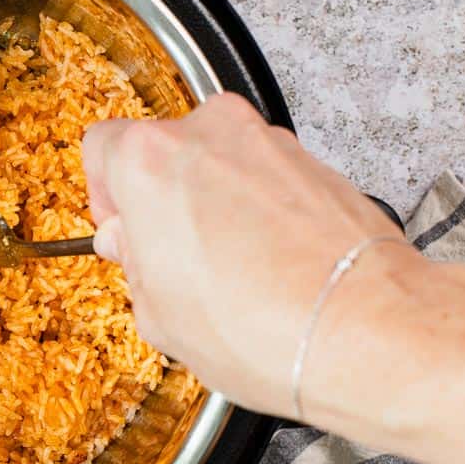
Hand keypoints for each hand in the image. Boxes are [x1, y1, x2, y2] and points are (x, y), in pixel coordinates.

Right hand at [82, 92, 406, 416]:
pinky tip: (269, 266)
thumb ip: (132, 263)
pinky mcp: (316, 163)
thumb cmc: (261, 325)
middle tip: (171, 259)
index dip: (105, 196)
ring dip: (214, 204)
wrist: (363, 330)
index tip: (120, 230)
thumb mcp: (158, 313)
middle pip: (164, 153)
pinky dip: (261, 211)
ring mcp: (269, 143)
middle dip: (164, 200)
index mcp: (150, 159)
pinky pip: (267, 179)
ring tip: (228, 272)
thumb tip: (132, 246)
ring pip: (219, 163)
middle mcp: (210, 133)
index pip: (101, 148)